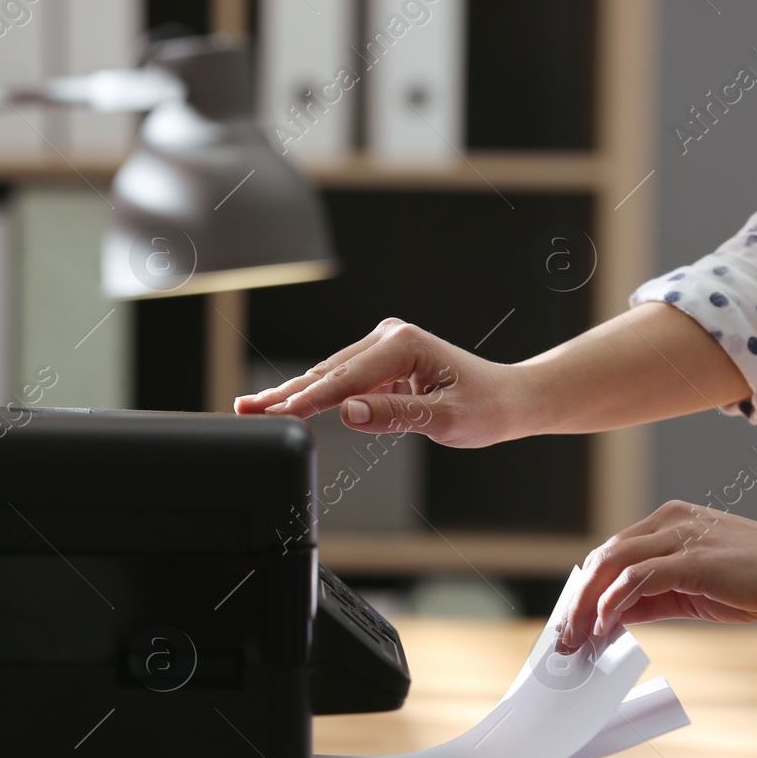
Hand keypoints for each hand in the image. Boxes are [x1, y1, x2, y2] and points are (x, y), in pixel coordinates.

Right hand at [232, 318, 534, 447]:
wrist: (509, 399)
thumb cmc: (487, 407)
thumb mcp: (446, 420)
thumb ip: (395, 416)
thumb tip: (349, 412)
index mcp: (404, 344)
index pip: (346, 377)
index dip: (308, 399)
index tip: (278, 414)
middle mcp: (390, 337)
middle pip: (328, 371)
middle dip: (286, 393)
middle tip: (247, 409)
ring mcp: (384, 347)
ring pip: (330, 374)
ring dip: (292, 393)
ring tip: (253, 407)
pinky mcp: (382, 362)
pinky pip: (342, 379)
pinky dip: (314, 393)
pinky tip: (284, 403)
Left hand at [556, 502, 756, 651]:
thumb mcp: (696, 588)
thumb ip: (655, 596)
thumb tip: (614, 615)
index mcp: (670, 522)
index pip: (612, 552)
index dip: (586, 588)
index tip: (572, 621)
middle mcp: (670, 521)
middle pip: (603, 556)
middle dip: (576, 598)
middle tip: (564, 637)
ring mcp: (681, 536)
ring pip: (611, 564)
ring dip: (586, 605)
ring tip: (577, 638)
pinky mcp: (693, 558)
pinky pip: (637, 578)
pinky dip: (613, 603)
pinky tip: (605, 627)